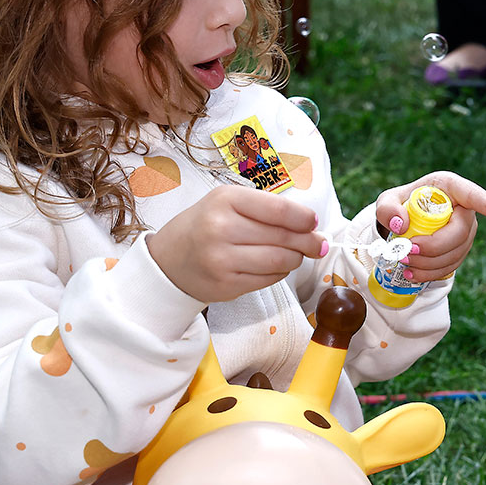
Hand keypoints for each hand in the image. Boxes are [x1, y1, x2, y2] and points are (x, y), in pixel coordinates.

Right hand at [148, 185, 326, 302]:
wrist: (168, 260)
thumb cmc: (204, 226)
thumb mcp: (227, 203)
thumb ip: (267, 209)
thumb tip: (312, 226)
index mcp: (225, 200)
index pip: (279, 209)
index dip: (304, 218)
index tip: (313, 223)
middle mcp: (221, 228)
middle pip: (284, 236)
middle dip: (308, 242)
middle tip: (317, 244)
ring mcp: (222, 259)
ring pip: (281, 260)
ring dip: (295, 258)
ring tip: (295, 255)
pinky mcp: (226, 284)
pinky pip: (269, 279)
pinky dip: (279, 273)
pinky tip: (273, 267)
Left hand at [375, 172, 485, 282]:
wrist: (405, 220)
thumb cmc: (401, 204)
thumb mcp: (387, 200)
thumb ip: (387, 208)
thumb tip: (402, 224)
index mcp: (450, 187)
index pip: (474, 196)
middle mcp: (464, 208)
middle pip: (460, 232)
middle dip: (434, 246)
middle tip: (407, 251)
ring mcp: (466, 230)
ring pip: (456, 252)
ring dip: (429, 263)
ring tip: (404, 262)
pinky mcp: (460, 248)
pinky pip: (452, 264)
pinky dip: (431, 273)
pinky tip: (413, 273)